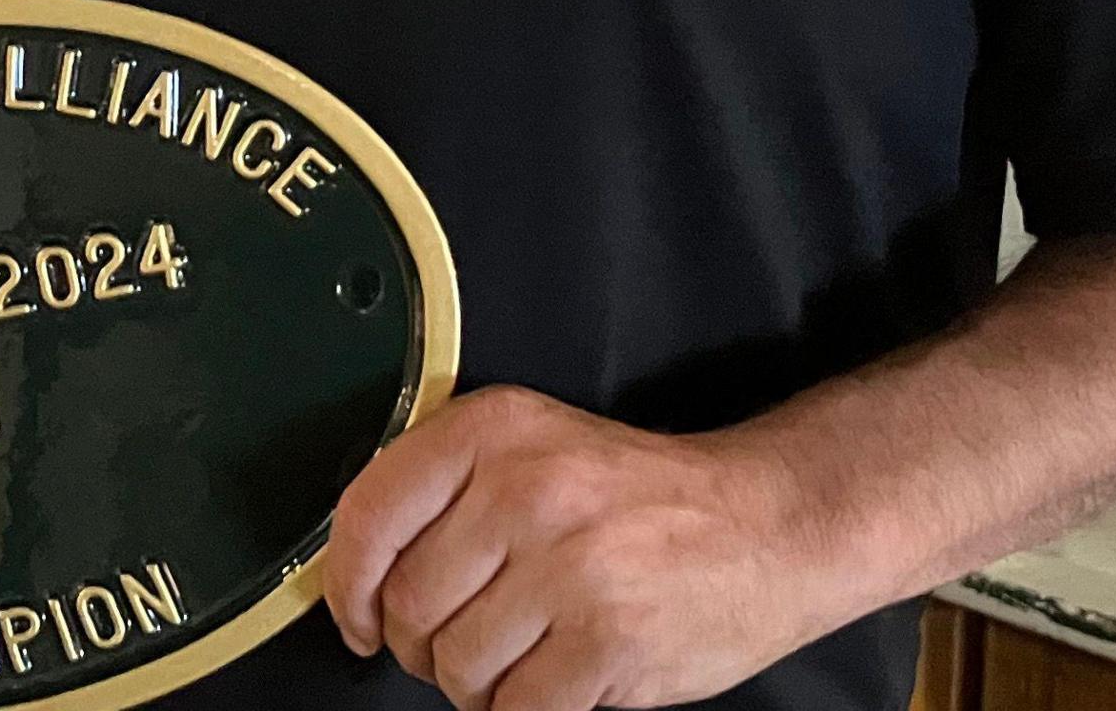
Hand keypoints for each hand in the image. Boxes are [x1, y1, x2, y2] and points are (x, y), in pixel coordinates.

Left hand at [321, 386, 842, 710]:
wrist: (769, 525)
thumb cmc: (640, 501)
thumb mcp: (537, 451)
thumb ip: (447, 494)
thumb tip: (357, 576)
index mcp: (494, 432)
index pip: (369, 513)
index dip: (347, 585)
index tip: (361, 620)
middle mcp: (526, 489)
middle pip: (410, 606)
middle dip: (424, 647)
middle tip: (467, 642)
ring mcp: (570, 566)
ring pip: (457, 667)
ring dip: (478, 685)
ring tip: (525, 656)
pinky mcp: (609, 639)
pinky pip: (517, 710)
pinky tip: (558, 681)